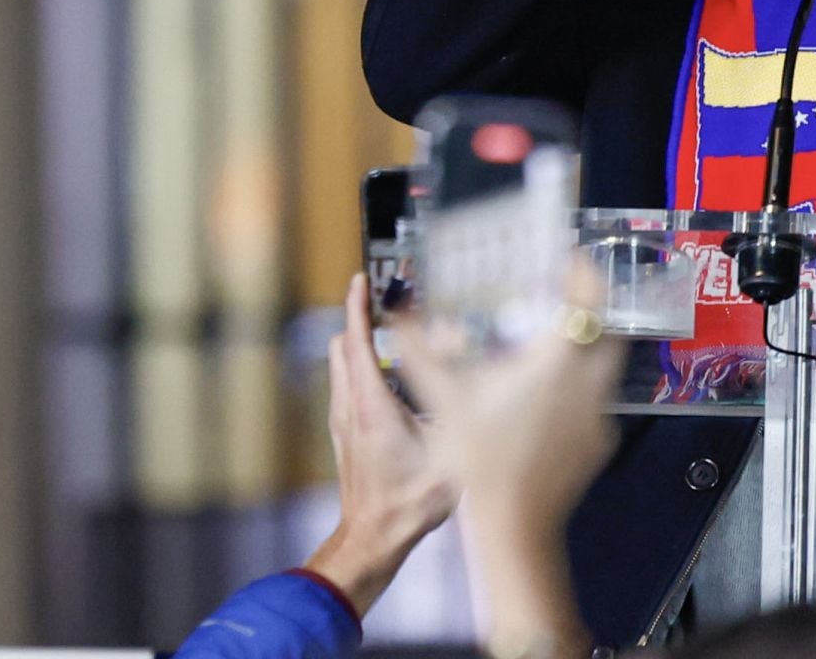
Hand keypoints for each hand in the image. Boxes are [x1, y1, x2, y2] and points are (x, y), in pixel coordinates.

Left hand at [302, 273, 458, 616]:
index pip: (356, 341)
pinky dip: (360, 366)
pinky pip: (346, 385)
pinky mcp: (346, 434)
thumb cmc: (409, 503)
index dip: (357, 305)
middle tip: (383, 298)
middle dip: (359, 318)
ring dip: (358, 342)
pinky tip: (390, 374)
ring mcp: (344, 421)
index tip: (360, 278)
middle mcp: (351, 407)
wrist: (375, 538)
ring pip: (341, 366)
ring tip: (388, 329)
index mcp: (372, 405)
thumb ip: (460, 408)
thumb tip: (475, 375)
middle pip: (342, 346)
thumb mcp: (448, 451)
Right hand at [390, 263, 626, 657]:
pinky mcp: (600, 442)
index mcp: (556, 360)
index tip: (568, 262)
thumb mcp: (443, 396)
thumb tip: (395, 312)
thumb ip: (419, 348)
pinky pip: (597, 401)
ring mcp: (598, 413)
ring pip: (606, 365)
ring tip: (551, 347)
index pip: (589, 299)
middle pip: (607, 328)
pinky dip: (580, 389)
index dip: (583, 273)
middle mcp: (588, 381)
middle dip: (590, 308)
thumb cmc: (478, 458)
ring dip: (586, 348)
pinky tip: (547, 400)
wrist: (511, 525)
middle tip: (562, 300)